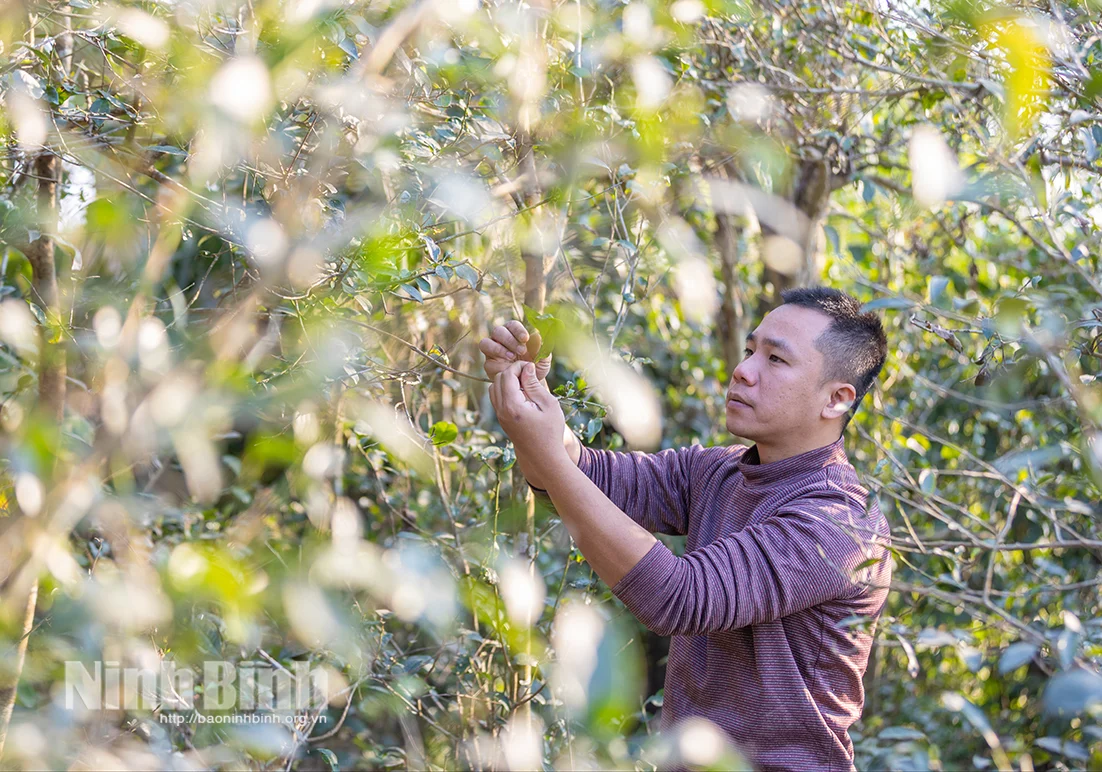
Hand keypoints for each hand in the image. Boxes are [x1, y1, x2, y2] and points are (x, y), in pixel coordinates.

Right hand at [479, 320, 551, 381]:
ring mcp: (492, 351)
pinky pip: (487, 362)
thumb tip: (537, 336)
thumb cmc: (535, 367)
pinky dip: (497, 364)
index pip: (512, 325)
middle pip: (498, 331)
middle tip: (521, 351)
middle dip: (509, 340)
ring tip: (512, 357)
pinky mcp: (489, 365)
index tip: (526, 338)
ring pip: (486, 343)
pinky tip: (507, 368)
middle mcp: (500, 339)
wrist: (529, 385)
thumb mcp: (542, 360)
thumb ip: (541, 348)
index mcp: (514, 333)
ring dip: (498, 349)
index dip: (518, 330)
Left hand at [489, 361, 568, 477]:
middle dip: (512, 372)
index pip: (507, 375)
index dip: (519, 366)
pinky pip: (497, 398)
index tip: (532, 367)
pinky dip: (506, 391)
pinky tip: (522, 395)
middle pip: (498, 379)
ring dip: (508, 381)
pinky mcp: (501, 420)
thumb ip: (534, 385)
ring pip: (494, 388)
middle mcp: (501, 410)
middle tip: (530, 375)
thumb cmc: (551, 431)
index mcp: (512, 406)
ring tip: (526, 385)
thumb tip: (526, 367)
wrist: (544, 457)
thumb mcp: (548, 404)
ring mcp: (499, 416)